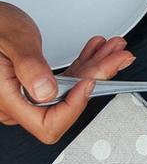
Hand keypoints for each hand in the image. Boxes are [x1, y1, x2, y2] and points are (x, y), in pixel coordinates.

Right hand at [0, 3, 133, 144]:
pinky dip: (84, 62)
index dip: (73, 106)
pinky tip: (98, 50)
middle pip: (67, 103)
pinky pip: (67, 78)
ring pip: (72, 88)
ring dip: (96, 66)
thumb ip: (28, 66)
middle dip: (97, 77)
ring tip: (114, 49)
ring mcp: (30, 93)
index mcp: (8, 100)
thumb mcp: (11, 39)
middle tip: (118, 58)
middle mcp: (19, 102)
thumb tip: (46, 91)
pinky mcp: (38, 82)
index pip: (49, 124)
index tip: (89, 83)